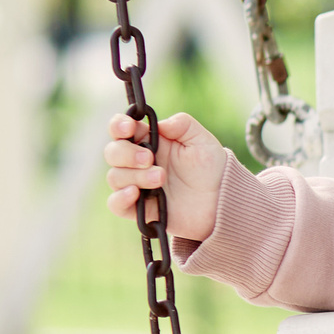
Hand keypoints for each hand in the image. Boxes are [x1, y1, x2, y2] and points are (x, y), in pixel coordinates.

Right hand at [104, 111, 230, 240]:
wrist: (220, 201)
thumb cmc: (210, 168)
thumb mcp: (202, 141)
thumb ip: (183, 125)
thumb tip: (160, 124)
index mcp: (148, 141)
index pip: (121, 129)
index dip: (119, 125)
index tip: (129, 127)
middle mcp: (138, 163)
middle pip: (113, 152)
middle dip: (127, 153)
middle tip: (149, 158)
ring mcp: (137, 185)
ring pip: (115, 177)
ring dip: (135, 176)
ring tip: (161, 178)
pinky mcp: (139, 208)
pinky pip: (116, 204)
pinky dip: (120, 198)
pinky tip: (135, 194)